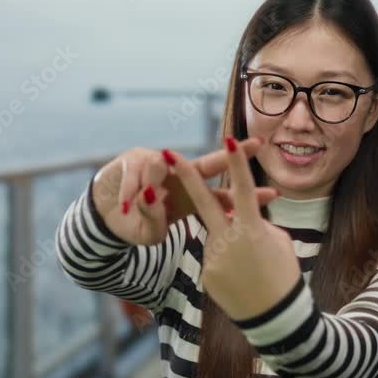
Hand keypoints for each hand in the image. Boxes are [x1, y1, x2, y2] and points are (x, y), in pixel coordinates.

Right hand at [91, 142, 279, 245]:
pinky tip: (123, 207)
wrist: (102, 214)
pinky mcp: (131, 159)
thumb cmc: (134, 224)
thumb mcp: (151, 231)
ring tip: (141, 202)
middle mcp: (179, 176)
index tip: (274, 195)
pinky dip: (127, 195)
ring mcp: (157, 163)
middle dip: (232, 155)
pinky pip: (133, 177)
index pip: (223, 197)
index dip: (246, 197)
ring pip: (160, 171)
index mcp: (190, 197)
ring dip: (150, 191)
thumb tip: (158, 199)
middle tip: (256, 145)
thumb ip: (158, 220)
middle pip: (208, 164)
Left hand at [166, 137, 302, 321]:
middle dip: (185, 175)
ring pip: (217, 237)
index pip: (243, 188)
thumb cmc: (285, 276)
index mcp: (252, 228)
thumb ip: (257, 225)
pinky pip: (215, 258)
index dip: (236, 162)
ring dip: (232, 246)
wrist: (275, 318)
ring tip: (251, 271)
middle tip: (167, 154)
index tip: (228, 139)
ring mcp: (213, 256)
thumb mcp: (279, 243)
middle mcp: (228, 239)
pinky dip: (228, 266)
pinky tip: (242, 282)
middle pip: (203, 200)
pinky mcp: (206, 273)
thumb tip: (243, 218)